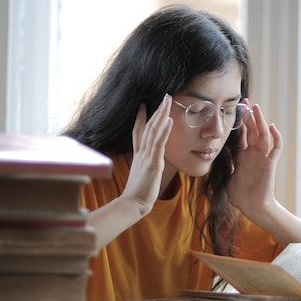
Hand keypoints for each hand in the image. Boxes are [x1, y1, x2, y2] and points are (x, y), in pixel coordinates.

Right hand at [120, 94, 172, 215]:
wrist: (132, 204)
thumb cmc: (138, 193)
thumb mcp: (142, 175)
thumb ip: (145, 166)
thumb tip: (149, 164)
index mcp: (139, 154)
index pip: (139, 131)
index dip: (141, 117)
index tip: (143, 104)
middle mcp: (142, 152)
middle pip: (148, 126)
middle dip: (157, 110)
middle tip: (164, 96)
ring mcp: (147, 156)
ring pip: (154, 130)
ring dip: (161, 114)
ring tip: (167, 100)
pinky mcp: (153, 163)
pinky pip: (159, 144)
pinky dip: (164, 131)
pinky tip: (169, 120)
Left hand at [227, 99, 282, 220]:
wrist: (253, 208)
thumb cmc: (240, 196)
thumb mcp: (226, 177)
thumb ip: (222, 165)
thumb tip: (209, 156)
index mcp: (243, 155)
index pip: (242, 134)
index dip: (239, 122)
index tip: (234, 109)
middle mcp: (253, 154)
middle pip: (253, 130)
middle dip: (249, 116)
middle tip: (245, 101)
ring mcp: (263, 158)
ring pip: (264, 135)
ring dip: (261, 121)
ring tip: (256, 108)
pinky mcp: (270, 164)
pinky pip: (276, 149)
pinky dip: (276, 137)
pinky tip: (273, 127)